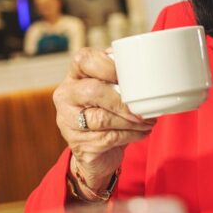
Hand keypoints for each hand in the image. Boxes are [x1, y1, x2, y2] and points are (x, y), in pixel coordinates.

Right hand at [53, 48, 154, 190]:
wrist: (98, 152)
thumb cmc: (107, 112)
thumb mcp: (110, 90)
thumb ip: (119, 77)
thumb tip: (145, 71)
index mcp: (74, 76)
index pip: (84, 60)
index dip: (107, 66)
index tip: (129, 77)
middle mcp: (65, 96)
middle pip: (92, 91)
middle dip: (122, 101)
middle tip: (142, 108)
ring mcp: (68, 121)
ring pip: (101, 119)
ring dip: (130, 121)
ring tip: (147, 121)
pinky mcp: (78, 144)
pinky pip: (108, 138)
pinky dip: (130, 135)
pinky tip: (141, 132)